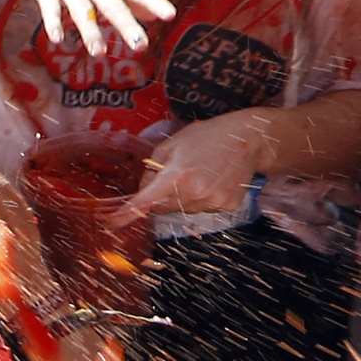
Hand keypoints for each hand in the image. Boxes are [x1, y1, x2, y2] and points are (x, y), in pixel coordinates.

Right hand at [11, 0, 175, 56]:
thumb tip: (152, 17)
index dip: (154, 2)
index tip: (170, 16)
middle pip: (112, 4)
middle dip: (127, 25)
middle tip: (141, 46)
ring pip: (82, 9)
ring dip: (90, 31)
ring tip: (100, 52)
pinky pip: (50, 7)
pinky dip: (53, 22)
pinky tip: (57, 39)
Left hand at [124, 110, 266, 216]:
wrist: (248, 139)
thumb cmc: (207, 137)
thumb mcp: (172, 144)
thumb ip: (152, 169)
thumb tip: (142, 191)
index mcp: (176, 176)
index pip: (145, 202)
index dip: (127, 214)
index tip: (112, 223)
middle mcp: (193, 193)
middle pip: (162, 209)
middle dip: (160, 197)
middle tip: (176, 175)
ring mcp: (212, 202)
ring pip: (183, 210)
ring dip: (183, 198)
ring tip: (199, 174)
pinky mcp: (226, 207)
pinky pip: (203, 210)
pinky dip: (202, 199)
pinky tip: (213, 180)